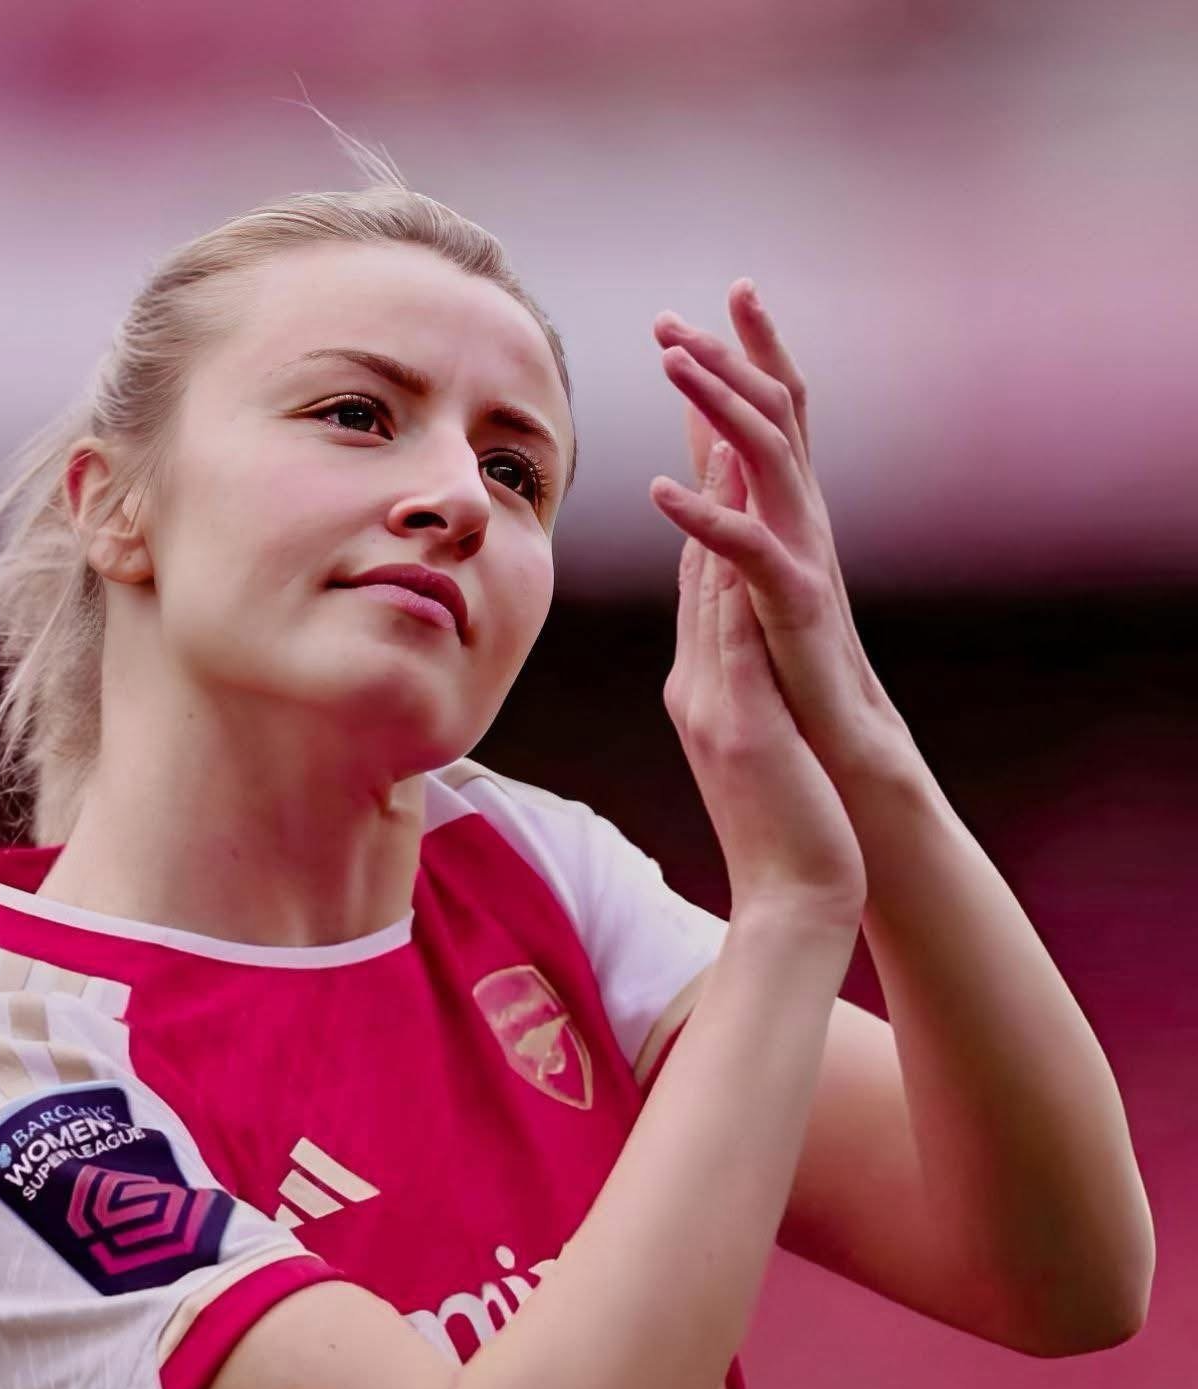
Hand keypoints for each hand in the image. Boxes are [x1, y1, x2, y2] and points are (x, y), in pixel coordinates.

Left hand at [648, 281, 918, 792]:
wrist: (839, 735)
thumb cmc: (795, 663)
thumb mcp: (757, 579)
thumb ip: (735, 523)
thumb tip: (709, 478)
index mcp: (790, 511)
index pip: (771, 415)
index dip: (750, 355)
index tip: (722, 297)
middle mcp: (804, 518)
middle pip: (773, 415)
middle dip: (728, 358)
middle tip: (674, 318)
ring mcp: (805, 555)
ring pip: (766, 459)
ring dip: (715, 405)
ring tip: (669, 363)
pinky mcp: (796, 602)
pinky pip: (748, 549)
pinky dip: (705, 517)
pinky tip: (659, 491)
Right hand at [656, 427, 866, 925]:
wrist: (790, 904)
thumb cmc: (785, 837)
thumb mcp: (758, 757)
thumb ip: (742, 705)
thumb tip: (739, 672)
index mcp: (704, 691)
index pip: (700, 583)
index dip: (703, 505)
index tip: (711, 435)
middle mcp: (696, 685)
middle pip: (693, 562)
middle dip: (697, 474)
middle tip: (696, 389)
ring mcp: (711, 701)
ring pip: (703, 580)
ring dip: (707, 497)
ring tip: (712, 416)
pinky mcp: (737, 722)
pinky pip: (729, 626)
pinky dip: (727, 563)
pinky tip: (735, 511)